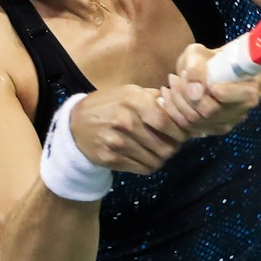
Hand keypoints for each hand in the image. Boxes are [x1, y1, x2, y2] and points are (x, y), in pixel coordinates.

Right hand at [70, 85, 190, 174]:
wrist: (76, 124)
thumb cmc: (109, 105)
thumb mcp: (130, 92)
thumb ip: (155, 98)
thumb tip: (182, 106)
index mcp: (133, 100)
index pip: (166, 121)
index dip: (180, 131)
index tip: (184, 133)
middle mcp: (125, 121)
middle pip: (164, 145)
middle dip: (175, 147)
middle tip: (174, 144)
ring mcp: (117, 142)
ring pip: (156, 160)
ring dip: (163, 157)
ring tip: (161, 150)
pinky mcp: (111, 159)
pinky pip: (143, 169)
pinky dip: (150, 165)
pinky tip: (148, 157)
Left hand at [158, 43, 259, 137]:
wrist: (211, 71)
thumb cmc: (208, 59)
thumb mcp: (200, 54)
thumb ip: (196, 67)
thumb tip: (194, 90)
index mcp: (247, 90)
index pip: (230, 99)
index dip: (208, 90)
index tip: (191, 75)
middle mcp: (240, 111)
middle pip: (208, 112)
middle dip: (184, 95)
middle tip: (173, 78)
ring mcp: (226, 123)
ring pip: (195, 121)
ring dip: (176, 103)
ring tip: (170, 85)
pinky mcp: (211, 130)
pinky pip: (188, 128)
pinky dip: (173, 112)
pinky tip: (166, 98)